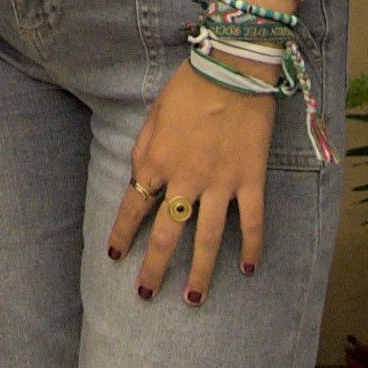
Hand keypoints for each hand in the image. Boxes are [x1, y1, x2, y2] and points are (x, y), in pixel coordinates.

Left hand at [116, 66, 277, 302]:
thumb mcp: (153, 113)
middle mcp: (185, 181)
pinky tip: (247, 269)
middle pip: (167, 235)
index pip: (134, 207)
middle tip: (145, 294)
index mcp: (157, 163)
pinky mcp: (251, 180)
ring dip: (200, 273)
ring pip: (208, 239)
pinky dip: (252, 247)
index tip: (115, 256)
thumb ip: (144, 148)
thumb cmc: (189, 85)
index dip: (123, 234)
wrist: (232, 68)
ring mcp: (220, 184)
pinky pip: (252, 221)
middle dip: (154, 268)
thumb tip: (139, 175)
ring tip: (193, 299)